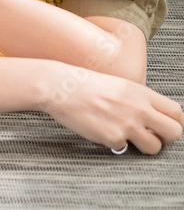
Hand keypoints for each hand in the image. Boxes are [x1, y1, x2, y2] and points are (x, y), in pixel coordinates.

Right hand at [41, 64, 183, 154]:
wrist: (60, 87)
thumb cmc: (84, 84)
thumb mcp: (118, 85)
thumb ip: (138, 100)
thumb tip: (152, 118)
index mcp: (141, 93)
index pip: (176, 112)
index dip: (175, 122)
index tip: (168, 127)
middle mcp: (138, 109)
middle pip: (174, 132)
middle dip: (166, 138)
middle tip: (154, 136)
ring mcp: (126, 124)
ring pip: (154, 147)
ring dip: (143, 145)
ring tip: (127, 135)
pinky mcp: (112, 137)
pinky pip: (123, 147)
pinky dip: (114, 142)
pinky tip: (102, 129)